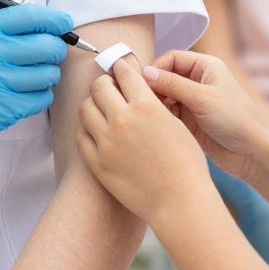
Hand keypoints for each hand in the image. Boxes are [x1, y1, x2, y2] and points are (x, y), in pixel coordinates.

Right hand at [0, 4, 72, 177]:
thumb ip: (5, 28)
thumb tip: (51, 25)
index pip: (32, 17)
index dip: (56, 20)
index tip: (63, 24)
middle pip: (47, 46)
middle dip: (55, 49)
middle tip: (49, 53)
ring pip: (48, 75)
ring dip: (46, 75)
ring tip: (29, 76)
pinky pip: (39, 100)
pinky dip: (38, 97)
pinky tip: (22, 94)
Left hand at [77, 55, 212, 220]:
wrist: (180, 202)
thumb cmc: (186, 164)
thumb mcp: (175, 124)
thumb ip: (153, 104)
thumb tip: (137, 89)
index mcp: (146, 106)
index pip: (123, 73)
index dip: (121, 68)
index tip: (119, 69)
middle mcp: (122, 120)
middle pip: (99, 86)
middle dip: (104, 84)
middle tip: (109, 89)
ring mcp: (106, 142)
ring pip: (85, 109)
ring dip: (93, 104)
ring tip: (102, 111)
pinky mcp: (97, 163)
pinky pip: (82, 137)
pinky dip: (87, 130)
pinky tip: (97, 133)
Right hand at [141, 52, 268, 184]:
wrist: (254, 153)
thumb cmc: (236, 119)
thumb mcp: (202, 98)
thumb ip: (172, 84)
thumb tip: (144, 72)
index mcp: (205, 66)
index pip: (171, 58)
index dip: (156, 69)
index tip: (143, 85)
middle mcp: (198, 81)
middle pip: (165, 77)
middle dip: (154, 88)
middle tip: (144, 103)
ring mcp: (193, 101)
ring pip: (164, 97)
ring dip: (157, 104)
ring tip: (154, 116)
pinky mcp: (190, 121)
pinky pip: (169, 113)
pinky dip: (162, 117)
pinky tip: (160, 126)